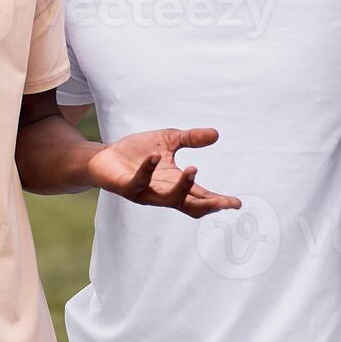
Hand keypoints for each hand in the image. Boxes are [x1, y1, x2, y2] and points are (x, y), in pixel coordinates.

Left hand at [87, 128, 239, 217]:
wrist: (104, 156)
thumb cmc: (137, 152)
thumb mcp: (168, 140)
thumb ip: (191, 138)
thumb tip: (216, 134)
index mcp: (175, 185)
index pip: (201, 197)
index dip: (218, 202)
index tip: (236, 203)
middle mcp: (162, 194)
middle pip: (190, 206)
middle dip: (208, 205)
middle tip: (224, 202)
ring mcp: (145, 193)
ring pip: (168, 199)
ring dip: (182, 187)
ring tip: (194, 169)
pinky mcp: (126, 188)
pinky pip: (139, 182)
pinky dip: (148, 169)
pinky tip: (156, 156)